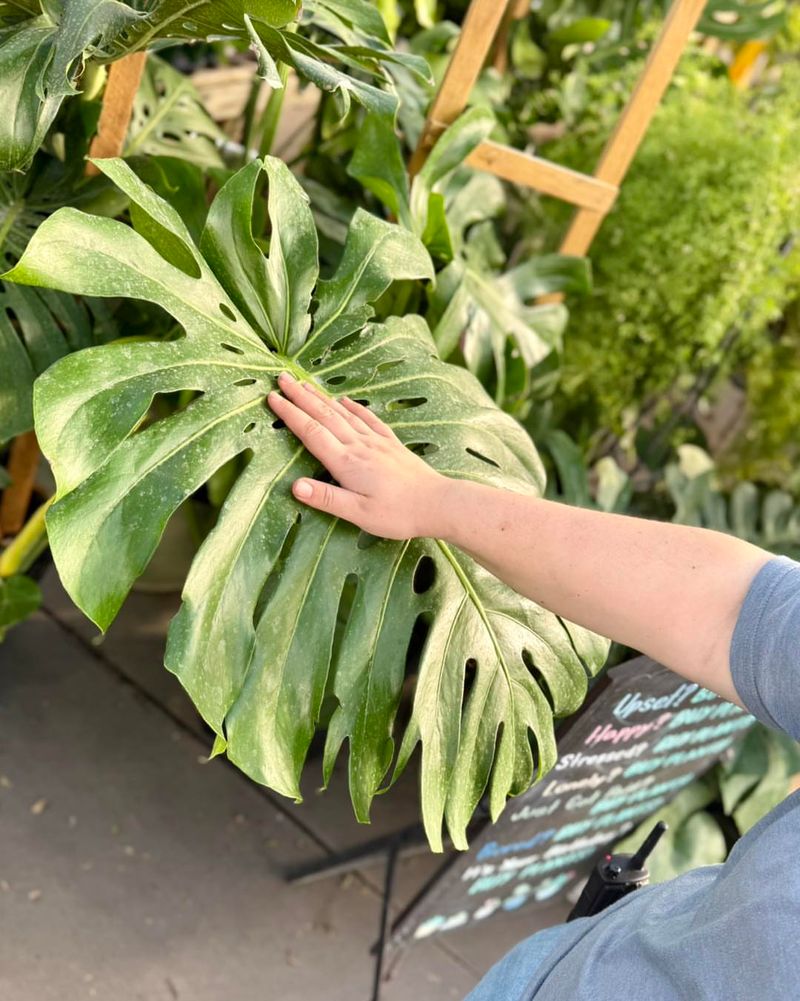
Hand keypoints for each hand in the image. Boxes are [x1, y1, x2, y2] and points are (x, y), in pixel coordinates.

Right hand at [266, 372, 450, 539]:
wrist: (438, 504)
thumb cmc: (399, 514)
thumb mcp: (359, 513)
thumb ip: (327, 498)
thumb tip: (295, 486)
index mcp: (347, 463)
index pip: (312, 433)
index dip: (290, 414)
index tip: (272, 398)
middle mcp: (360, 446)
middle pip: (324, 416)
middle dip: (301, 397)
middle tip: (281, 378)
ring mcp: (377, 442)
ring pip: (343, 414)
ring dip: (321, 397)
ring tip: (304, 383)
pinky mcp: (391, 444)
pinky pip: (368, 419)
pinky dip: (354, 407)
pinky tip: (346, 400)